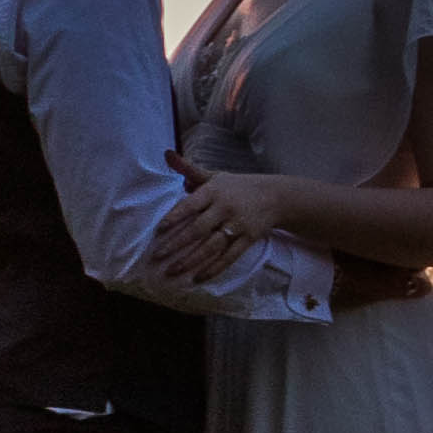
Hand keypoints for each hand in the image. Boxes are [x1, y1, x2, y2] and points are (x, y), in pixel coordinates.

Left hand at [141, 166, 297, 284]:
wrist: (276, 196)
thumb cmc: (237, 187)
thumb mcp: (214, 176)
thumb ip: (189, 170)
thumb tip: (167, 154)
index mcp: (214, 191)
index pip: (190, 205)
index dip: (174, 217)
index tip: (158, 230)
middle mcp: (225, 208)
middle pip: (198, 229)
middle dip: (176, 244)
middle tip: (157, 256)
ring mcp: (237, 225)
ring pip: (211, 246)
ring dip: (190, 261)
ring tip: (172, 271)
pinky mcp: (248, 239)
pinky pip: (229, 257)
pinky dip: (213, 269)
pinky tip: (197, 278)